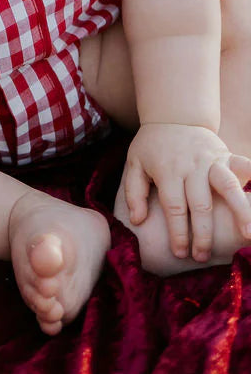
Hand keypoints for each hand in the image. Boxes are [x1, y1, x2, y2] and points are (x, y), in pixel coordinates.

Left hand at [123, 122, 250, 261]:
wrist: (173, 115)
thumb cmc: (152, 146)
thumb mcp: (134, 164)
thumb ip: (134, 192)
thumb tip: (137, 220)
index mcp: (168, 171)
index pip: (175, 207)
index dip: (178, 233)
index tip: (180, 253)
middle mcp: (191, 166)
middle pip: (201, 204)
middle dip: (203, 234)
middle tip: (201, 257)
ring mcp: (211, 160)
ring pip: (228, 187)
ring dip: (240, 212)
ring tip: (248, 236)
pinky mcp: (226, 154)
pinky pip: (244, 165)